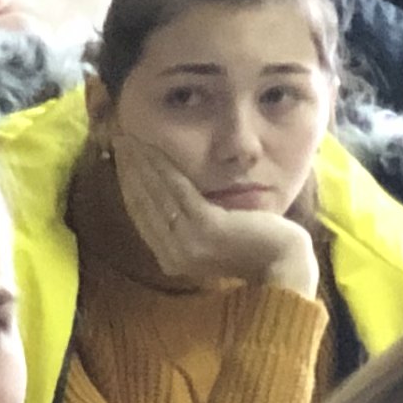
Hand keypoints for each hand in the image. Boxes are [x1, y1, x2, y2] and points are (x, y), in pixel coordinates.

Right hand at [103, 125, 315, 297]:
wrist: (284, 264)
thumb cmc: (257, 248)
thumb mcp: (215, 235)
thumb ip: (189, 224)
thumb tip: (168, 195)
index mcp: (169, 258)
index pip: (141, 215)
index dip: (128, 183)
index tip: (121, 157)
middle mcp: (171, 253)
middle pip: (142, 203)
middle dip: (128, 169)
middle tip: (118, 140)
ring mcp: (186, 243)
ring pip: (155, 194)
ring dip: (140, 162)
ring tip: (129, 139)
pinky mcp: (205, 228)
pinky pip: (178, 191)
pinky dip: (162, 166)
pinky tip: (152, 148)